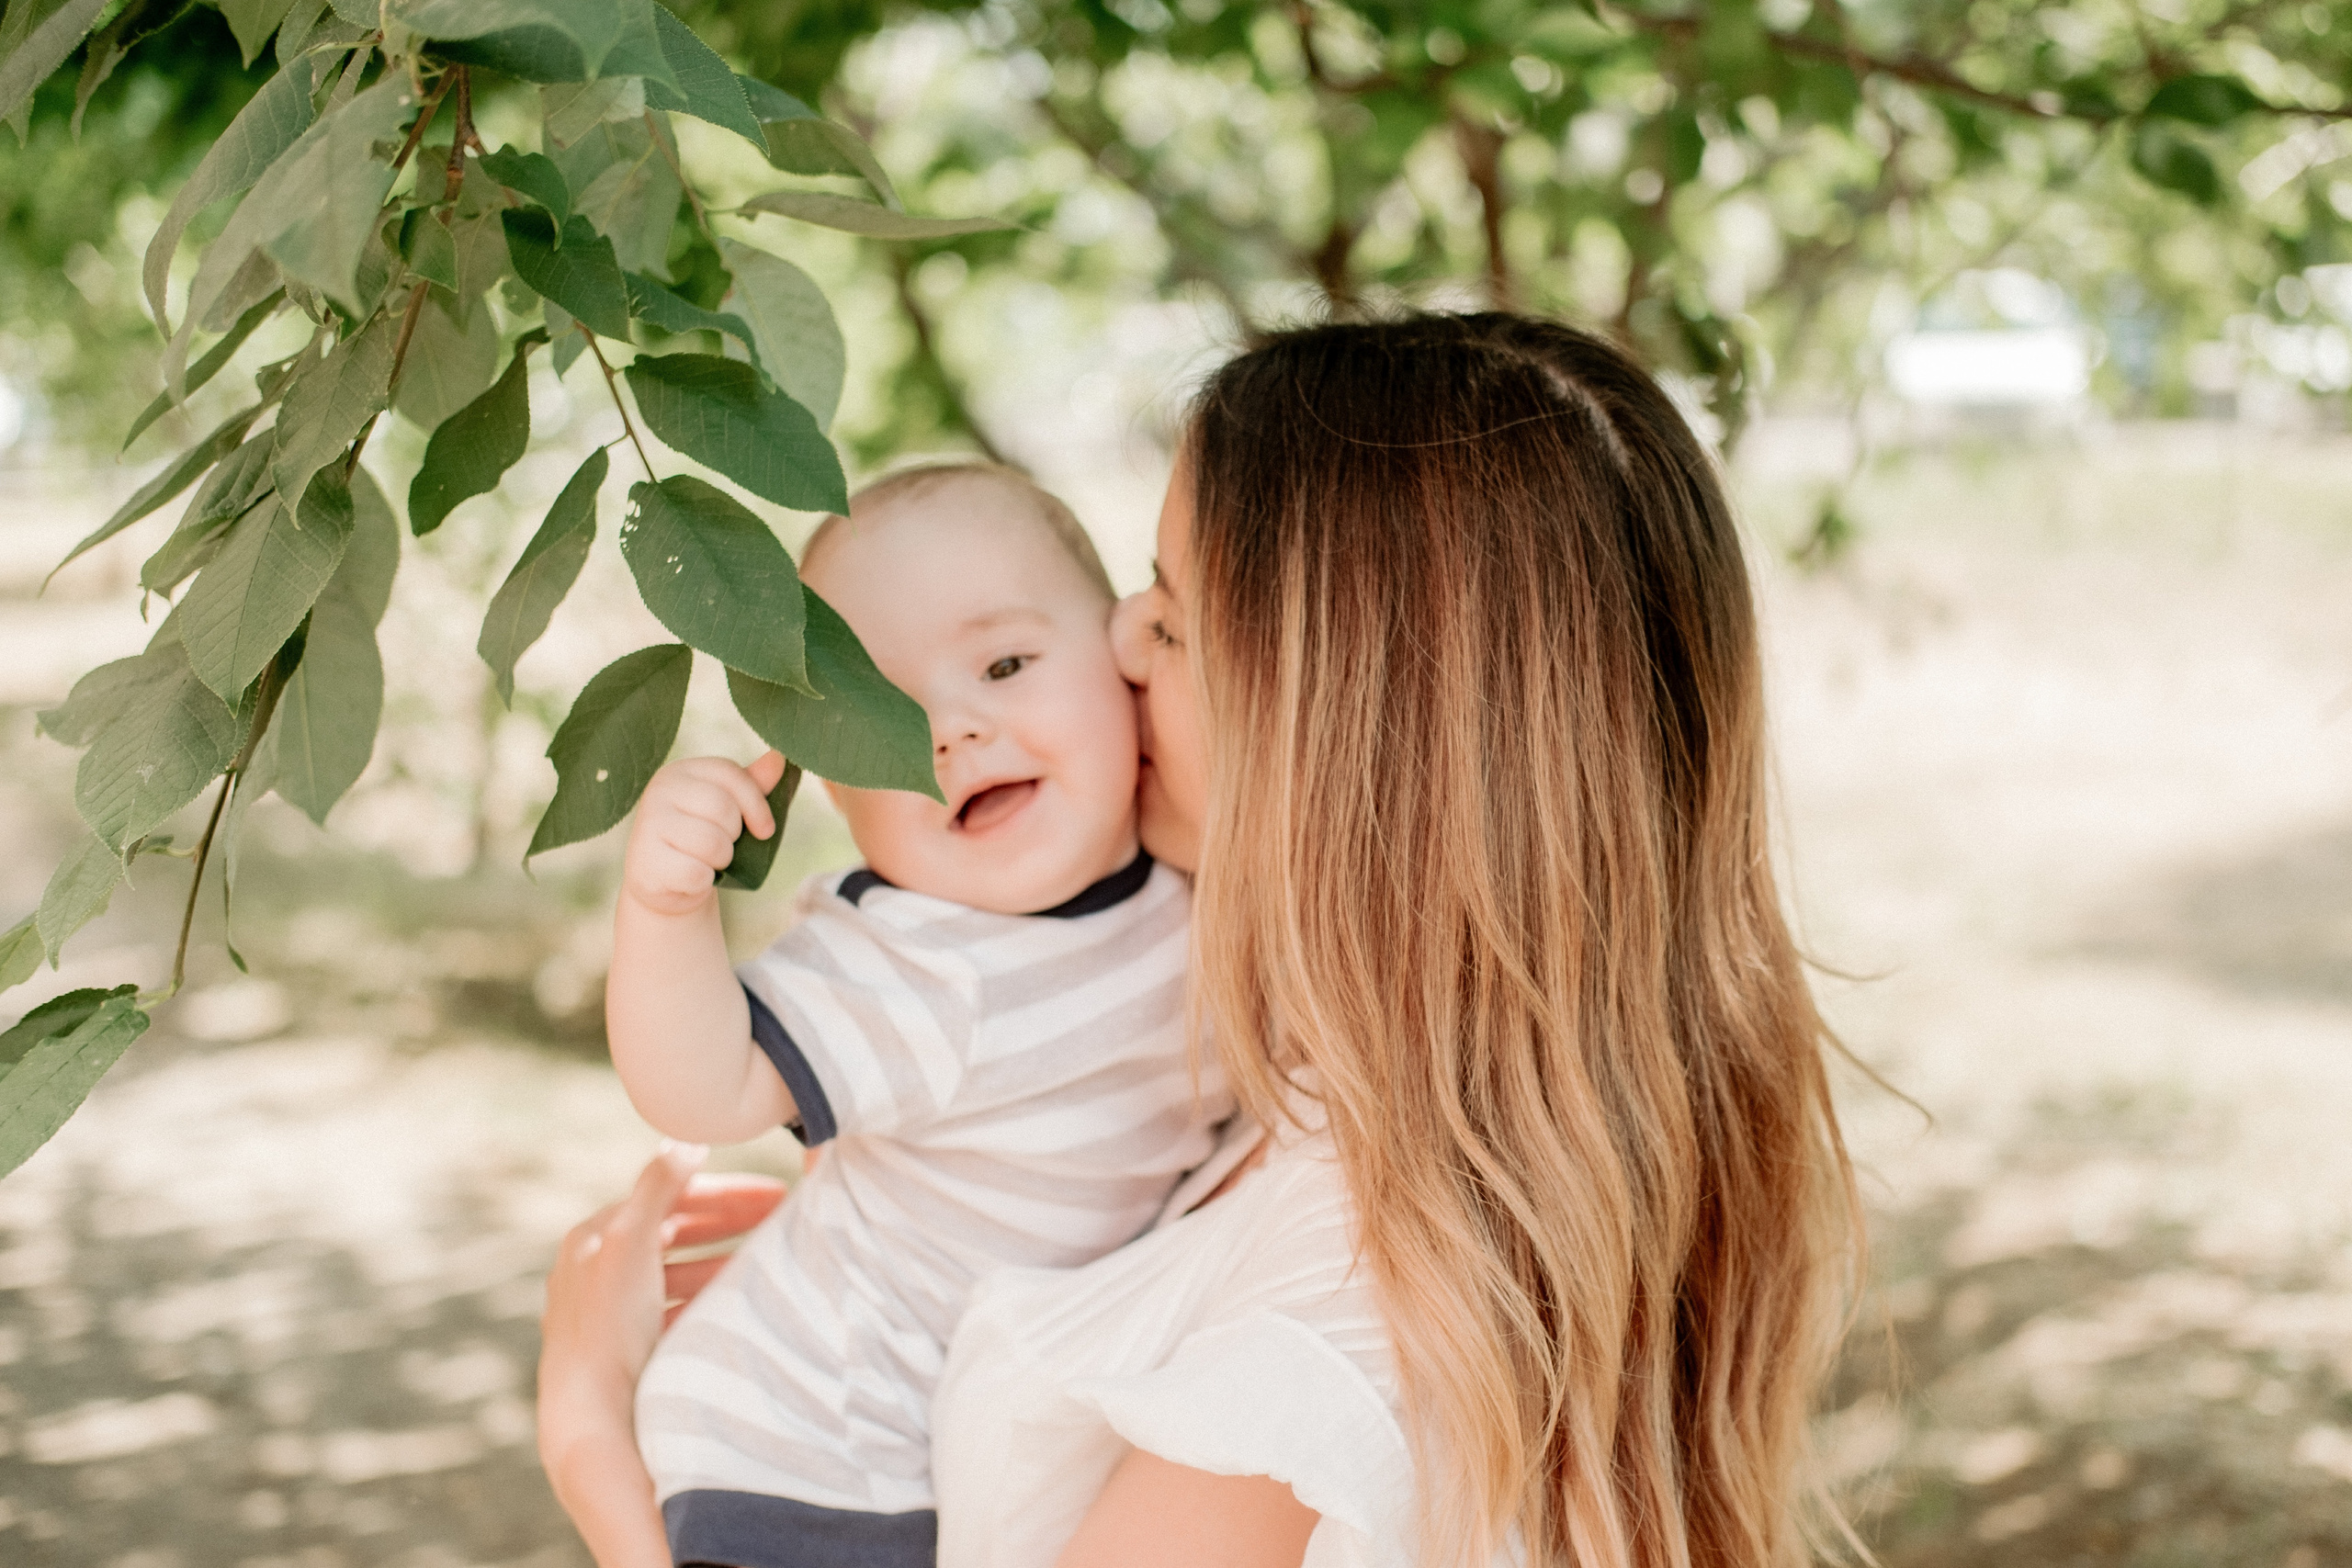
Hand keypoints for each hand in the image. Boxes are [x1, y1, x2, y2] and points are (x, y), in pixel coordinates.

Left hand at [540, 1143, 780, 1567]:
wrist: (589, 1418)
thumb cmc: (609, 1326)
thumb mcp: (633, 1243)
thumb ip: (659, 1185)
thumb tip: (685, 1138)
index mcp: (594, 1236)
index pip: (669, 1196)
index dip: (725, 1191)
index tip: (776, 1192)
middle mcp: (597, 1269)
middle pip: (675, 1232)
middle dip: (730, 1223)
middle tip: (784, 1219)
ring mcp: (612, 1312)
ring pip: (678, 1273)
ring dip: (724, 1262)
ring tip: (769, 1263)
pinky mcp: (627, 1349)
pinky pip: (676, 1311)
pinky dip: (709, 1301)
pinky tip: (739, 1305)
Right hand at [621, 751, 789, 917]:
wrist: (665, 884)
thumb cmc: (703, 839)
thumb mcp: (729, 808)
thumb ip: (753, 784)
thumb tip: (779, 758)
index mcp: (682, 771)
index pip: (730, 774)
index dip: (757, 804)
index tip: (765, 830)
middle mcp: (659, 790)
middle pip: (723, 809)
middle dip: (734, 836)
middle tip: (721, 846)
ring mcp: (649, 824)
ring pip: (713, 843)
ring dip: (721, 860)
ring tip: (706, 861)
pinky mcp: (646, 861)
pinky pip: (697, 873)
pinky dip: (704, 881)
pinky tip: (691, 878)